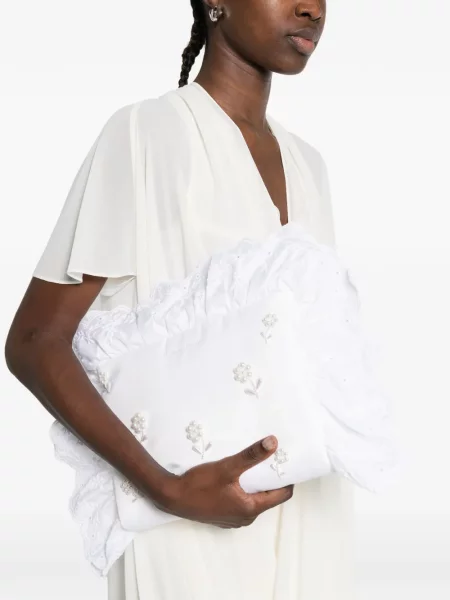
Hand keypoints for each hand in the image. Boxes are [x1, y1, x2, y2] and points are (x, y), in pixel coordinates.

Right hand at [158, 435, 293, 528]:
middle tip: (272, 461)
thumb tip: (274, 442)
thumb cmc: (199, 484)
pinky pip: (241, 503)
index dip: (287, 480)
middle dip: (271, 481)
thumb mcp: (227, 467)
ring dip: (256, 485)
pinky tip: (237, 478)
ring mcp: (232, 520)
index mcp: (250, 509)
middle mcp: (245, 518)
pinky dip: (243, 491)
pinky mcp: (221, 516)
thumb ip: (251, 455)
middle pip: (268, 498)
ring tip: (256, 466)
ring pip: (253, 501)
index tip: (288, 463)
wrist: (171, 497)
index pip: (281, 496)